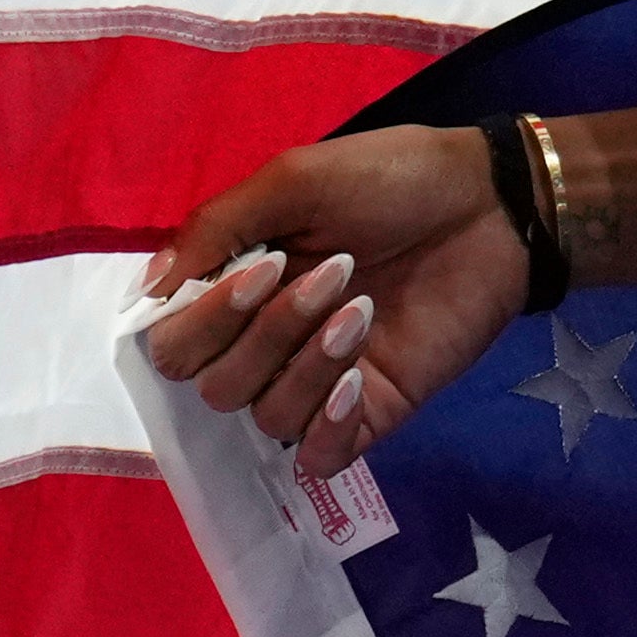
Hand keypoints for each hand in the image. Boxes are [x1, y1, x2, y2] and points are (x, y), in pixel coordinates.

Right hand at [138, 128, 531, 487]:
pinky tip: (355, 380)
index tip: (256, 271)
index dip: (202, 321)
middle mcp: (267, 342)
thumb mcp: (293, 181)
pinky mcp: (372, 410)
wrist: (489, 201)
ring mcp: (320, 380)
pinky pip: (319, 456)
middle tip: (334, 273)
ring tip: (362, 307)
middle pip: (213, 385)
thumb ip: (216, 230)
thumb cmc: (389, 180)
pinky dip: (326, 426)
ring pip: (265, 416)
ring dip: (306, 363)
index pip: (174, 344)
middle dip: (264, 332)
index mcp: (238, 290)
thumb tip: (148, 290)